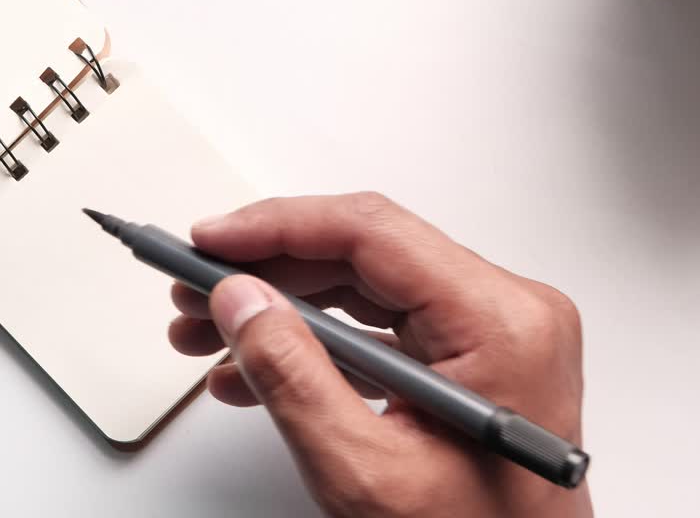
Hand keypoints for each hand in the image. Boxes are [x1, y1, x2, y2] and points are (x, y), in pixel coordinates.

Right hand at [169, 193, 591, 517]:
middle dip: (265, 274)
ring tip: (207, 333)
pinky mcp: (468, 359)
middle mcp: (505, 313)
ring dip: (279, 310)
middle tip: (193, 291)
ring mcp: (489, 335)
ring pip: (361, 288)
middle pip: (361, 255)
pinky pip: (377, 329)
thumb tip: (241, 300)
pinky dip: (313, 345)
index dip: (277, 228)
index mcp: (500, 323)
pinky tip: (252, 369)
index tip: (209, 242)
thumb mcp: (367, 472)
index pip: (371, 234)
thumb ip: (295, 377)